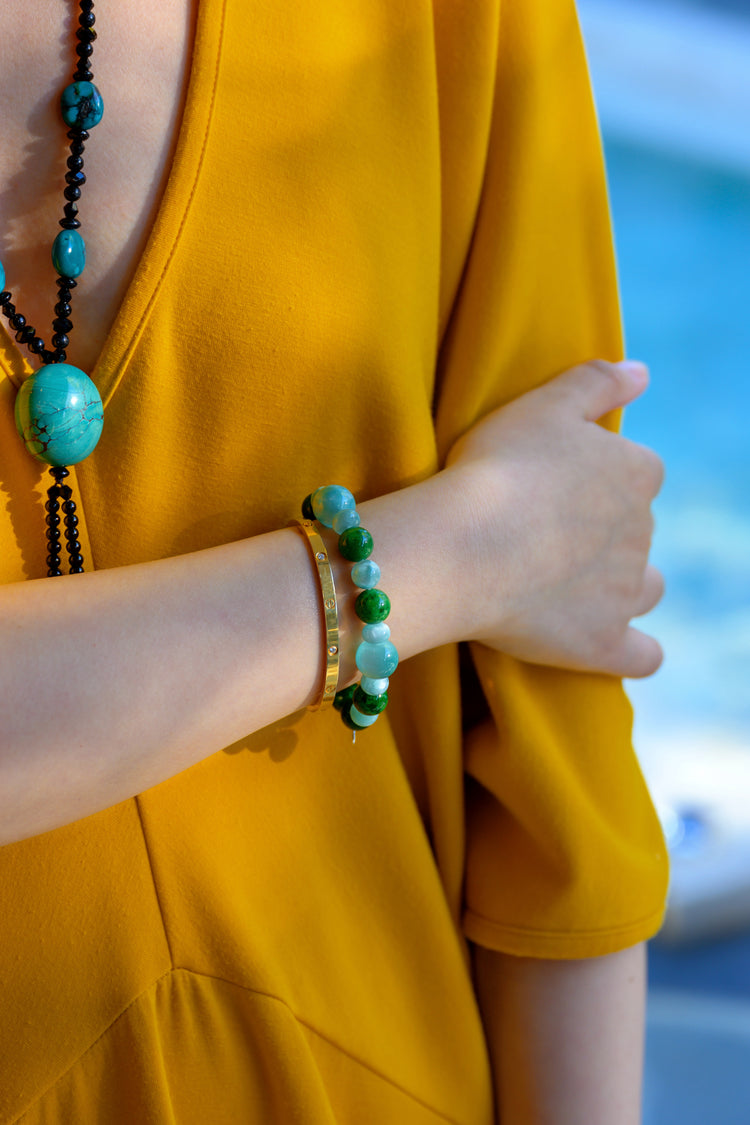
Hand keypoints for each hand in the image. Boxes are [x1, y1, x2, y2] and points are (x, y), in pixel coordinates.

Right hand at [444, 360, 663, 677]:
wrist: (463, 545)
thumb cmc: (496, 467)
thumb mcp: (544, 403)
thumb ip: (597, 382)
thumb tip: (642, 372)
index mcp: (636, 472)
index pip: (634, 471)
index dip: (591, 478)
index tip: (549, 485)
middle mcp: (643, 531)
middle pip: (633, 529)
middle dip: (599, 531)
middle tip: (537, 532)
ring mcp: (626, 592)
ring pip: (643, 587)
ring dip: (619, 585)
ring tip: (566, 584)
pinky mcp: (603, 642)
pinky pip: (642, 655)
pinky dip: (635, 651)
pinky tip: (614, 644)